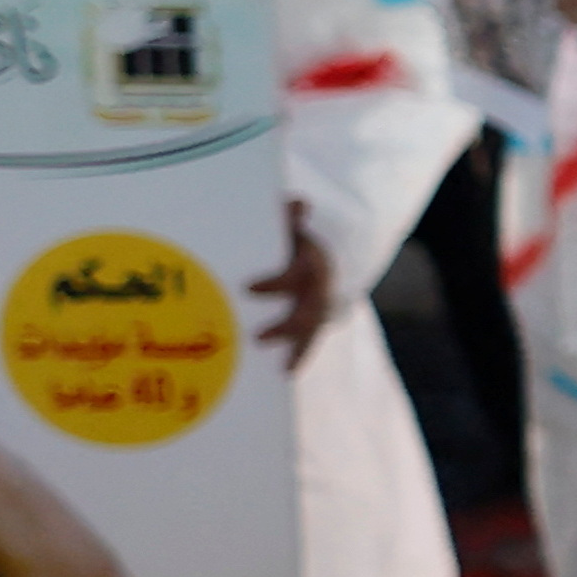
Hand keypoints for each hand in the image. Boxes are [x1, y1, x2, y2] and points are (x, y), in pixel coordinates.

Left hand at [248, 208, 333, 365]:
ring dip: (301, 349)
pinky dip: (300, 355)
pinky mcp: (313, 320)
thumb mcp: (290, 222)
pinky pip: (309, 338)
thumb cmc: (296, 236)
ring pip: (314, 329)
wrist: (328, 248)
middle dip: (288, 326)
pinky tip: (285, 372)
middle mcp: (321, 286)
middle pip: (311, 309)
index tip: (249, 288)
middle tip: (259, 338)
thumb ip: (289, 216)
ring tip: (285, 370)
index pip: (296, 274)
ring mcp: (320, 304)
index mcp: (312, 260)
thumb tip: (298, 203)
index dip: (276, 283)